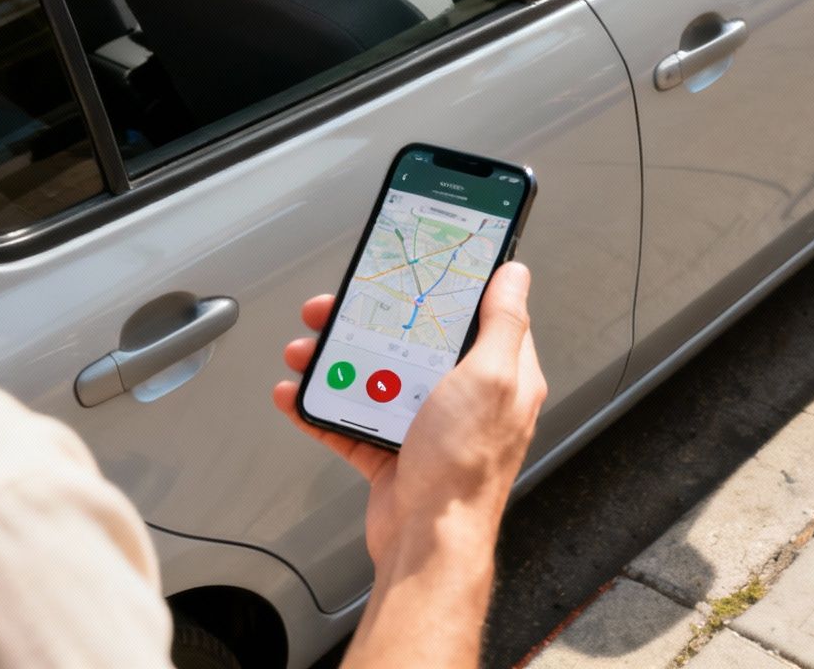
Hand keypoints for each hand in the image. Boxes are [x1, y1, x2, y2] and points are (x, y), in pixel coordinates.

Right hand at [272, 262, 546, 569]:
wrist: (428, 545)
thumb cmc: (466, 469)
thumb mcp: (491, 377)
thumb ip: (503, 322)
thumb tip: (516, 275)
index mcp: (500, 375)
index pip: (476, 313)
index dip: (443, 287)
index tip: (412, 268)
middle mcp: (466, 398)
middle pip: (411, 340)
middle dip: (367, 323)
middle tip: (331, 310)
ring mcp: (427, 426)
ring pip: (375, 377)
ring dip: (334, 361)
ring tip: (304, 353)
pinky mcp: (393, 454)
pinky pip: (351, 421)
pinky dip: (321, 408)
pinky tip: (298, 396)